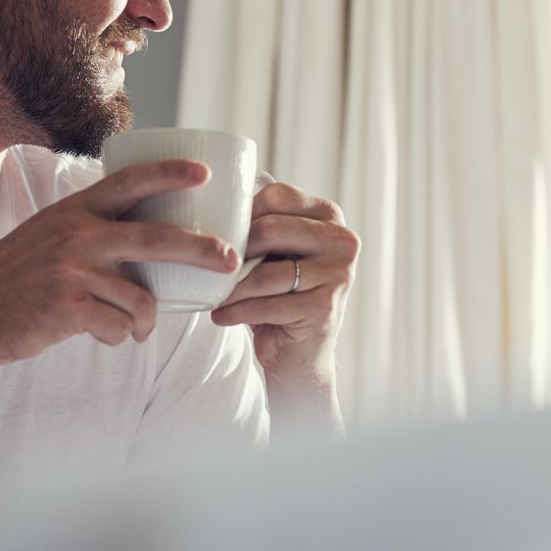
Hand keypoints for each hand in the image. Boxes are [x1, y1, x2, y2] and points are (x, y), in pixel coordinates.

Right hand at [0, 159, 241, 372]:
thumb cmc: (15, 281)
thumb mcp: (48, 237)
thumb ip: (91, 231)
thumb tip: (146, 239)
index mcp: (73, 211)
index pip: (130, 181)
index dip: (170, 173)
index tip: (205, 173)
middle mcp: (75, 233)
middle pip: (156, 238)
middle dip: (202, 249)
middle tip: (231, 262)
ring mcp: (72, 269)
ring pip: (141, 297)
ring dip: (145, 320)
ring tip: (137, 329)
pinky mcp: (68, 306)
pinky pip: (119, 325)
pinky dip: (119, 337)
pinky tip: (107, 337)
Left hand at [211, 181, 358, 395]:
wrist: (300, 355)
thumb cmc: (280, 296)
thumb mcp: (274, 252)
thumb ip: (261, 222)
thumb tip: (215, 194)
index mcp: (329, 216)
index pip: (277, 195)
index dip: (241, 213)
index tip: (216, 233)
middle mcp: (342, 240)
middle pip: (271, 229)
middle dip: (233, 250)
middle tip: (208, 267)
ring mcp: (338, 274)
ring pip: (266, 272)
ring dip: (230, 287)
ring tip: (211, 295)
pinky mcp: (326, 308)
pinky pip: (269, 304)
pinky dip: (237, 311)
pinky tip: (220, 315)